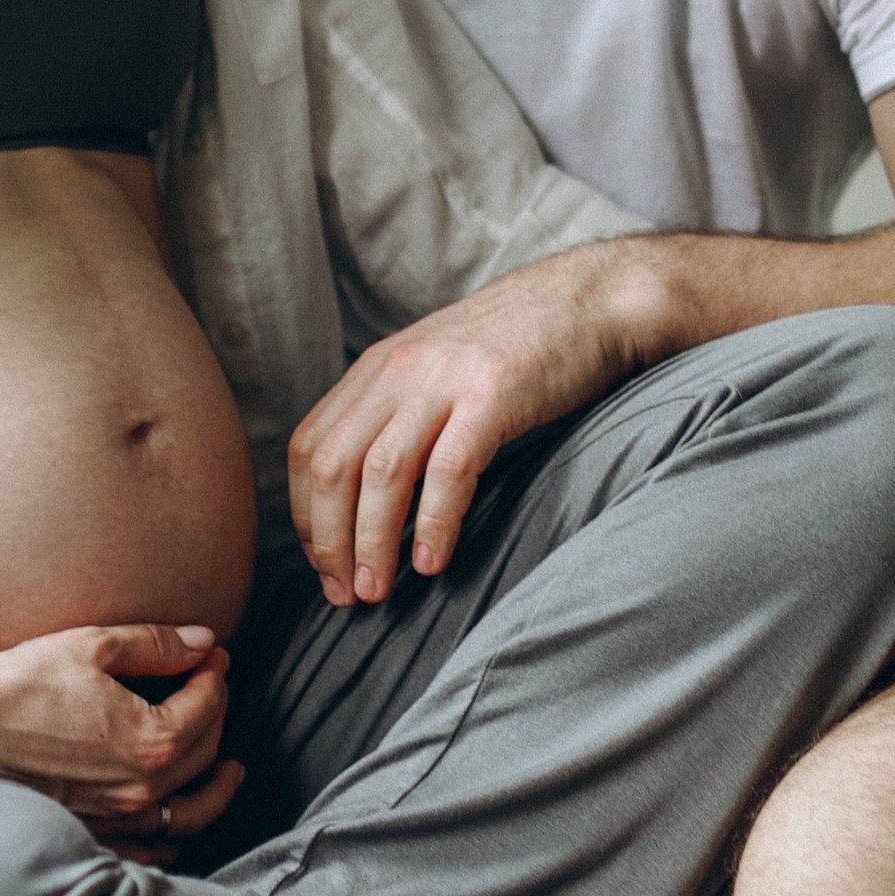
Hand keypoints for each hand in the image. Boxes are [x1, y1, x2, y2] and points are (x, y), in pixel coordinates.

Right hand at [0, 624, 240, 840]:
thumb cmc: (23, 684)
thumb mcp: (94, 647)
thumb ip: (157, 644)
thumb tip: (204, 640)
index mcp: (152, 741)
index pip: (206, 705)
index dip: (214, 672)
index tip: (213, 654)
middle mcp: (142, 788)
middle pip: (203, 751)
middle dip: (216, 714)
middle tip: (211, 687)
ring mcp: (118, 817)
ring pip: (188, 811)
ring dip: (214, 786)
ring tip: (229, 771)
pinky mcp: (92, 832)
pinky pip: (149, 850)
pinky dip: (174, 839)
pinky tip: (178, 825)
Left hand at [289, 244, 660, 606]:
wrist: (588, 301)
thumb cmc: (516, 352)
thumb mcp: (434, 372)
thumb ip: (396, 419)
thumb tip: (365, 502)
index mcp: (376, 370)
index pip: (308, 450)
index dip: (307, 518)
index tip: (325, 567)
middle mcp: (397, 372)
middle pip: (331, 467)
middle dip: (329, 541)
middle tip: (346, 594)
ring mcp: (443, 380)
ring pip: (381, 473)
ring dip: (372, 542)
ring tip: (378, 592)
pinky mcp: (493, 394)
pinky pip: (448, 470)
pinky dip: (434, 523)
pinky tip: (432, 563)